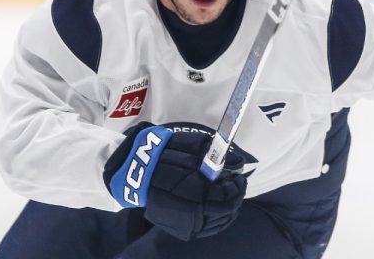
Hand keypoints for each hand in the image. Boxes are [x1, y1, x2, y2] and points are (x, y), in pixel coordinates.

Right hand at [103, 122, 246, 239]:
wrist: (133, 173)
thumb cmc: (161, 153)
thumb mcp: (186, 145)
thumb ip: (212, 152)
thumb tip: (237, 162)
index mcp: (191, 189)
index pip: (225, 198)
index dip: (236, 188)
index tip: (240, 177)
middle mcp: (189, 209)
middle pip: (224, 212)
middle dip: (235, 198)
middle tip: (238, 186)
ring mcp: (184, 221)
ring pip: (217, 223)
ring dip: (229, 210)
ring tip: (230, 196)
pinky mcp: (180, 226)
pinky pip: (207, 228)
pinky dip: (218, 219)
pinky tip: (220, 208)